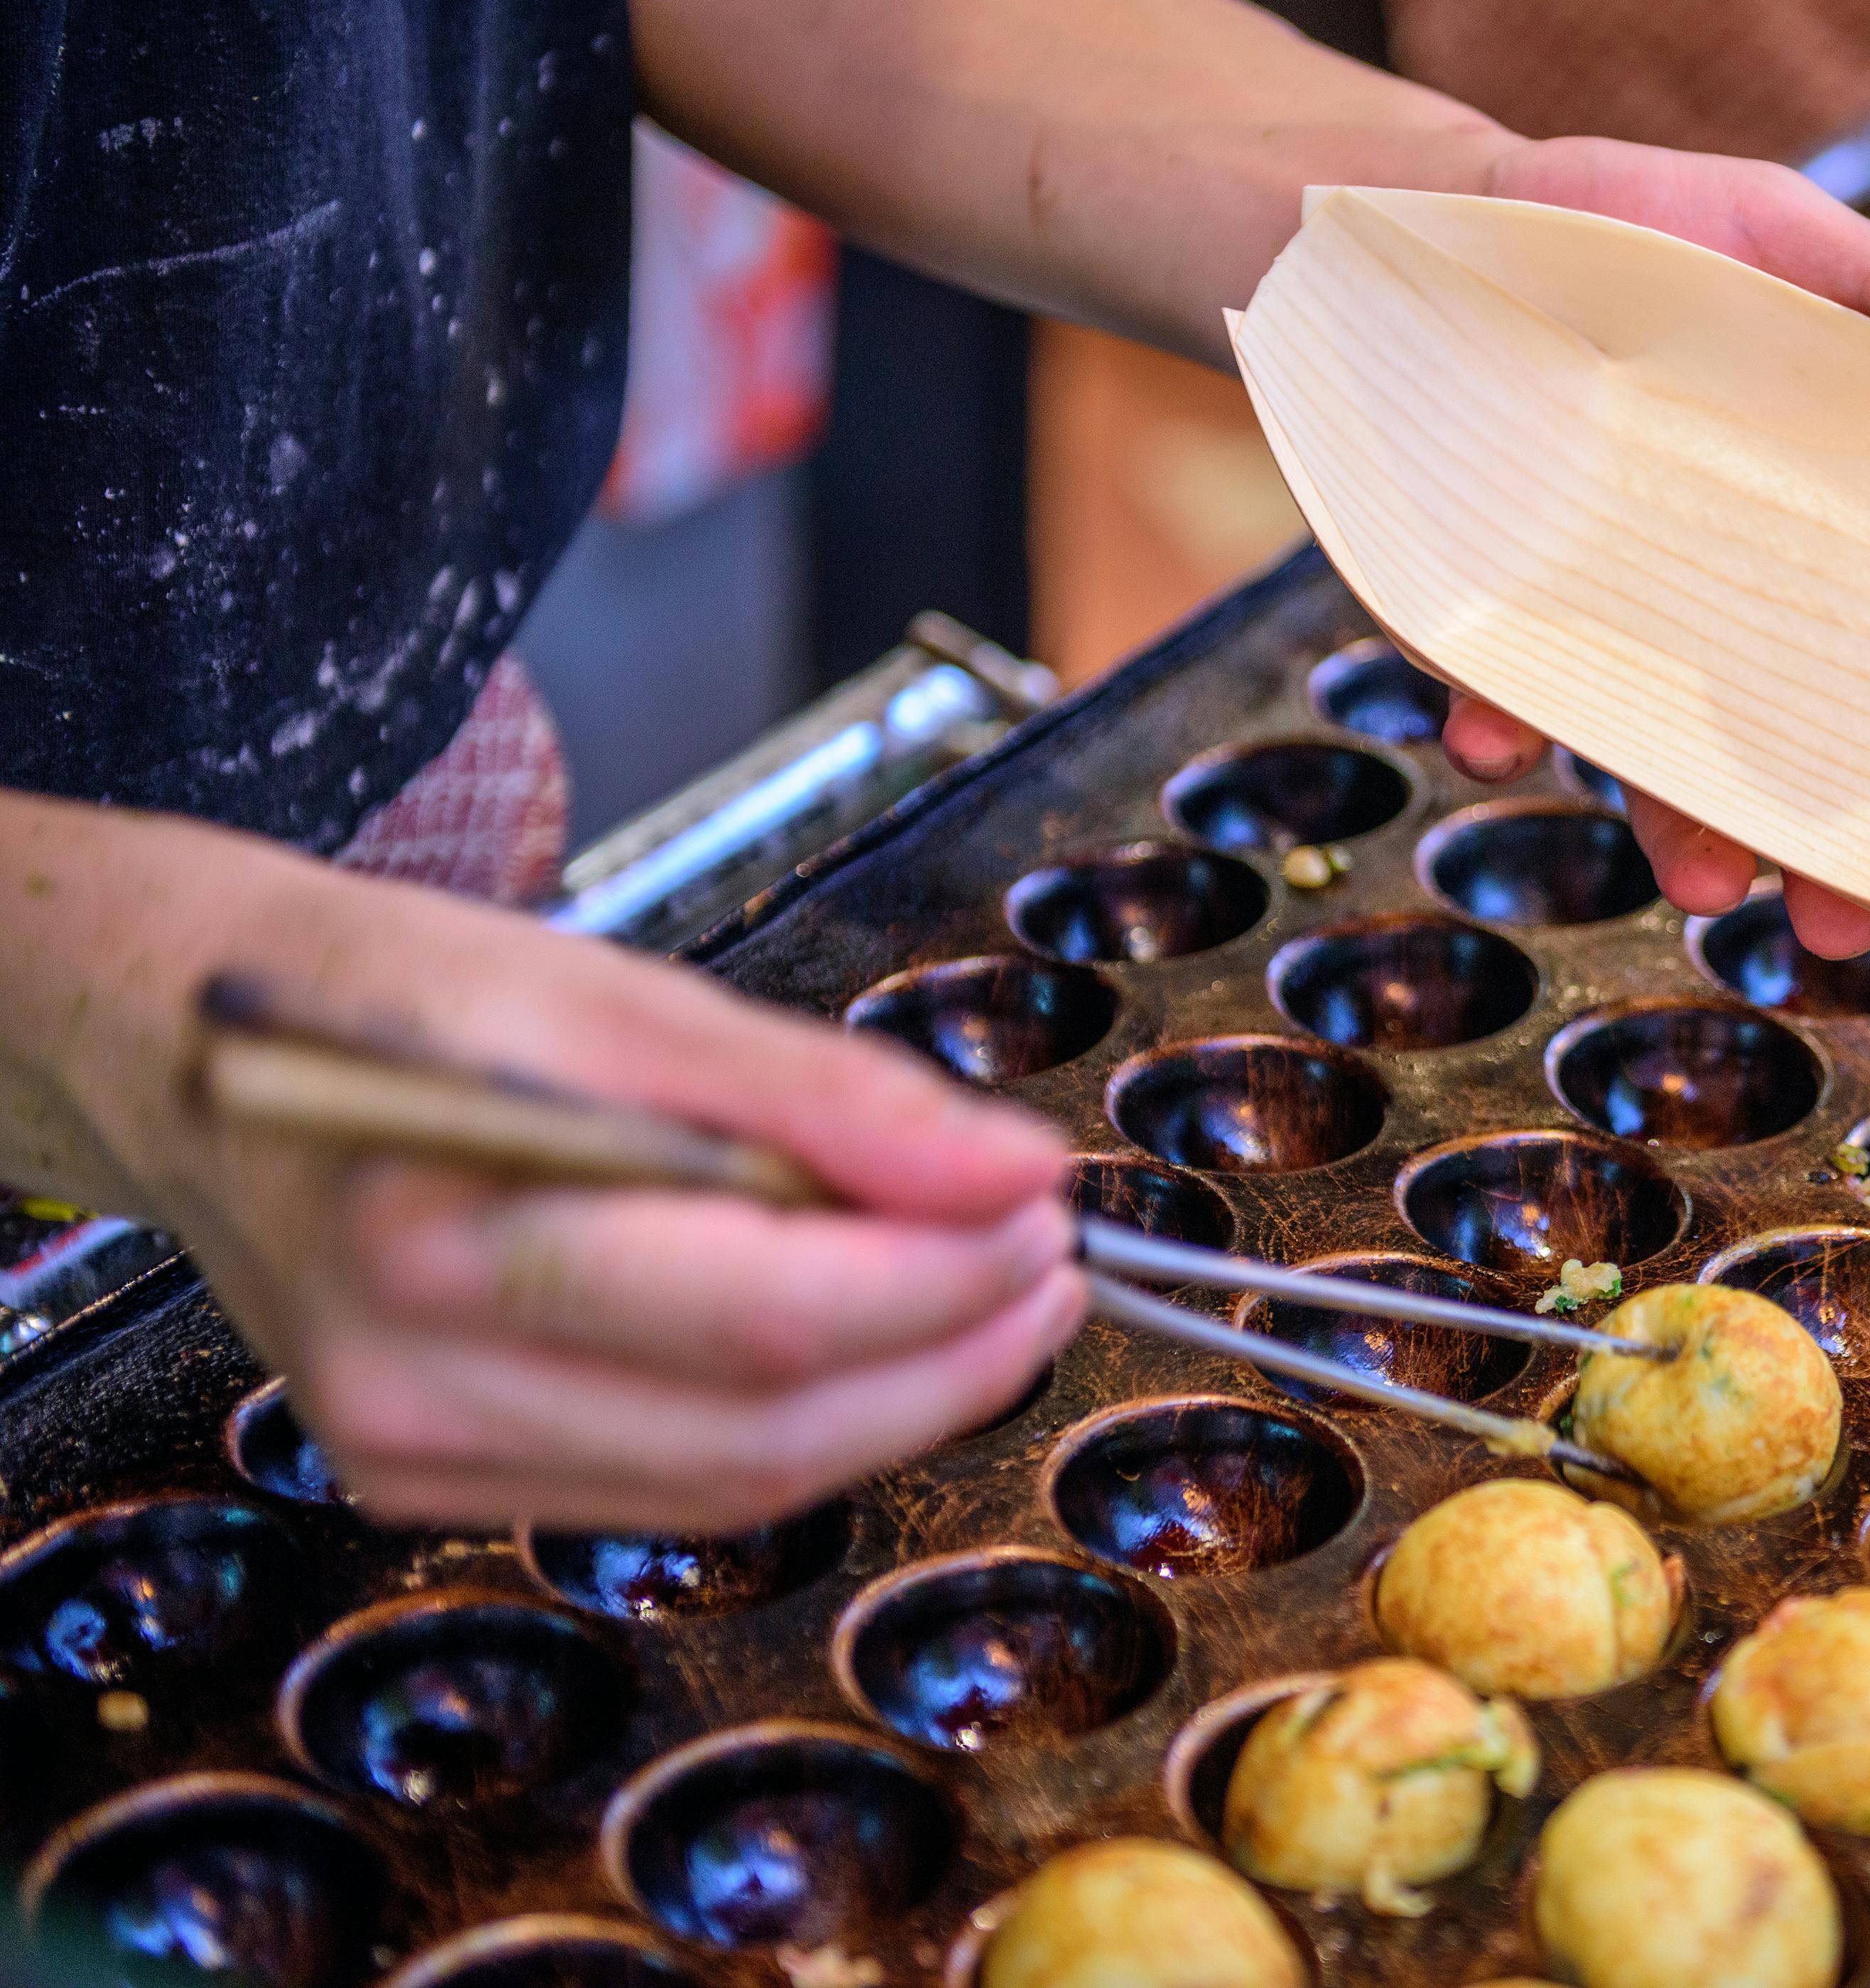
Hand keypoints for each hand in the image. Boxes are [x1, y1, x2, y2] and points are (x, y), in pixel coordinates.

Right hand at [8, 803, 1080, 1533]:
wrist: (199, 1049)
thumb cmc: (411, 996)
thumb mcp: (632, 997)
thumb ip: (831, 1101)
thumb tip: (1011, 1171)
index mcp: (447, 1223)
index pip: (764, 1311)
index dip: (941, 1276)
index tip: (1047, 1199)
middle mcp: (413, 1371)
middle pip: (766, 1427)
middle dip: (950, 1352)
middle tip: (1051, 1259)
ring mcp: (411, 1449)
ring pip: (738, 1485)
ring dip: (902, 1402)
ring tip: (995, 1298)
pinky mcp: (430, 1478)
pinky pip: (674, 1491)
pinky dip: (800, 1428)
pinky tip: (872, 1347)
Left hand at [1439, 136, 1869, 957]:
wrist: (1445, 224)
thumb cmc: (1642, 231)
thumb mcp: (1779, 236)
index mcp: (1807, 528)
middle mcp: (1710, 593)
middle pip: (1772, 745)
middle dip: (1807, 841)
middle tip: (1837, 926)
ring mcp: (1599, 611)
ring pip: (1646, 748)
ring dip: (1670, 820)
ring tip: (1697, 877)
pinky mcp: (1483, 604)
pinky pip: (1493, 687)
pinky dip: (1493, 719)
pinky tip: (1490, 736)